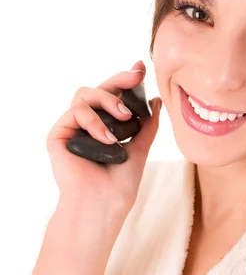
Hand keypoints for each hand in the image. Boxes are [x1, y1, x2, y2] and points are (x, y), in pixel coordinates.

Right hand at [46, 60, 161, 211]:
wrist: (103, 205)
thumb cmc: (120, 184)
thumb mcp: (140, 148)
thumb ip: (148, 125)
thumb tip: (157, 101)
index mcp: (105, 126)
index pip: (113, 96)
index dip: (125, 80)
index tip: (141, 69)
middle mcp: (87, 124)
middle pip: (98, 89)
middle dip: (118, 79)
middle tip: (136, 76)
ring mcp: (72, 128)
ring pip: (85, 94)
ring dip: (109, 101)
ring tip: (125, 118)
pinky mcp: (58, 135)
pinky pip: (76, 111)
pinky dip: (94, 121)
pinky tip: (107, 138)